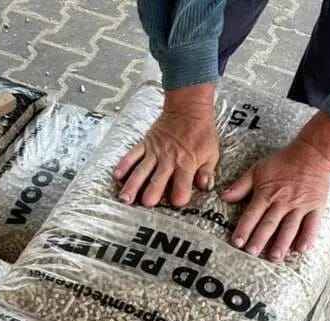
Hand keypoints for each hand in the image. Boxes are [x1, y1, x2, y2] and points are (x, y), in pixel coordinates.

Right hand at [114, 84, 219, 208]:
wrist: (189, 107)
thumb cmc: (201, 130)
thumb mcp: (212, 152)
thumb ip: (207, 172)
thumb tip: (205, 186)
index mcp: (187, 163)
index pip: (181, 188)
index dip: (179, 198)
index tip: (177, 201)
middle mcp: (169, 160)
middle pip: (157, 182)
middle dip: (151, 195)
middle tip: (145, 204)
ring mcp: (155, 152)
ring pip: (142, 171)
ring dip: (133, 185)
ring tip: (125, 198)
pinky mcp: (146, 144)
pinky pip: (133, 155)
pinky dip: (124, 164)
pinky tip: (117, 176)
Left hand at [223, 110, 329, 259]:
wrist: (312, 153)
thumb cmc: (283, 162)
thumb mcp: (258, 170)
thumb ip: (241, 185)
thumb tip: (224, 196)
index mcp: (266, 194)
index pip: (252, 214)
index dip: (244, 228)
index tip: (237, 242)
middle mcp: (283, 201)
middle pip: (269, 223)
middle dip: (260, 239)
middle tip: (252, 253)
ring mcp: (300, 205)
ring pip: (290, 226)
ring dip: (282, 243)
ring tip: (274, 257)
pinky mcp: (315, 206)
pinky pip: (312, 223)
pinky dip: (307, 236)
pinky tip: (301, 249)